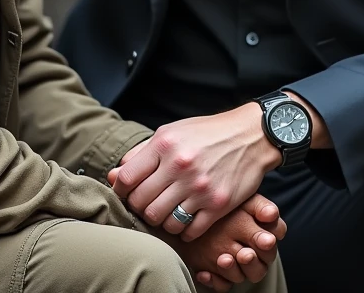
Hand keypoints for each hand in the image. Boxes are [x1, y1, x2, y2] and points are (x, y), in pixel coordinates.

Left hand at [108, 103, 281, 238]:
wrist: (251, 135)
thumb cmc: (206, 133)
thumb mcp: (171, 132)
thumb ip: (141, 154)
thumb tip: (113, 176)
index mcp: (165, 144)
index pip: (126, 179)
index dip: (121, 190)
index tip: (129, 192)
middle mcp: (180, 165)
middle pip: (142, 205)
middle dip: (141, 207)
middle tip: (150, 202)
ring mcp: (200, 187)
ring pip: (163, 222)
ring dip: (162, 220)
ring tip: (169, 209)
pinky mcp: (218, 205)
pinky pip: (188, 231)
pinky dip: (185, 228)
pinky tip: (188, 215)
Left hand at [164, 193, 285, 291]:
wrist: (190, 214)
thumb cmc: (221, 204)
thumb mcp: (240, 199)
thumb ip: (258, 205)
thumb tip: (271, 213)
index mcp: (261, 229)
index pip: (276, 236)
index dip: (272, 239)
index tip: (265, 238)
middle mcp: (252, 250)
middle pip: (263, 262)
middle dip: (254, 260)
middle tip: (244, 254)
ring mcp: (236, 264)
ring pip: (242, 276)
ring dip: (234, 270)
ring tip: (223, 259)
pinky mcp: (220, 275)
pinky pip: (222, 285)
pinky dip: (214, 281)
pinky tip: (204, 272)